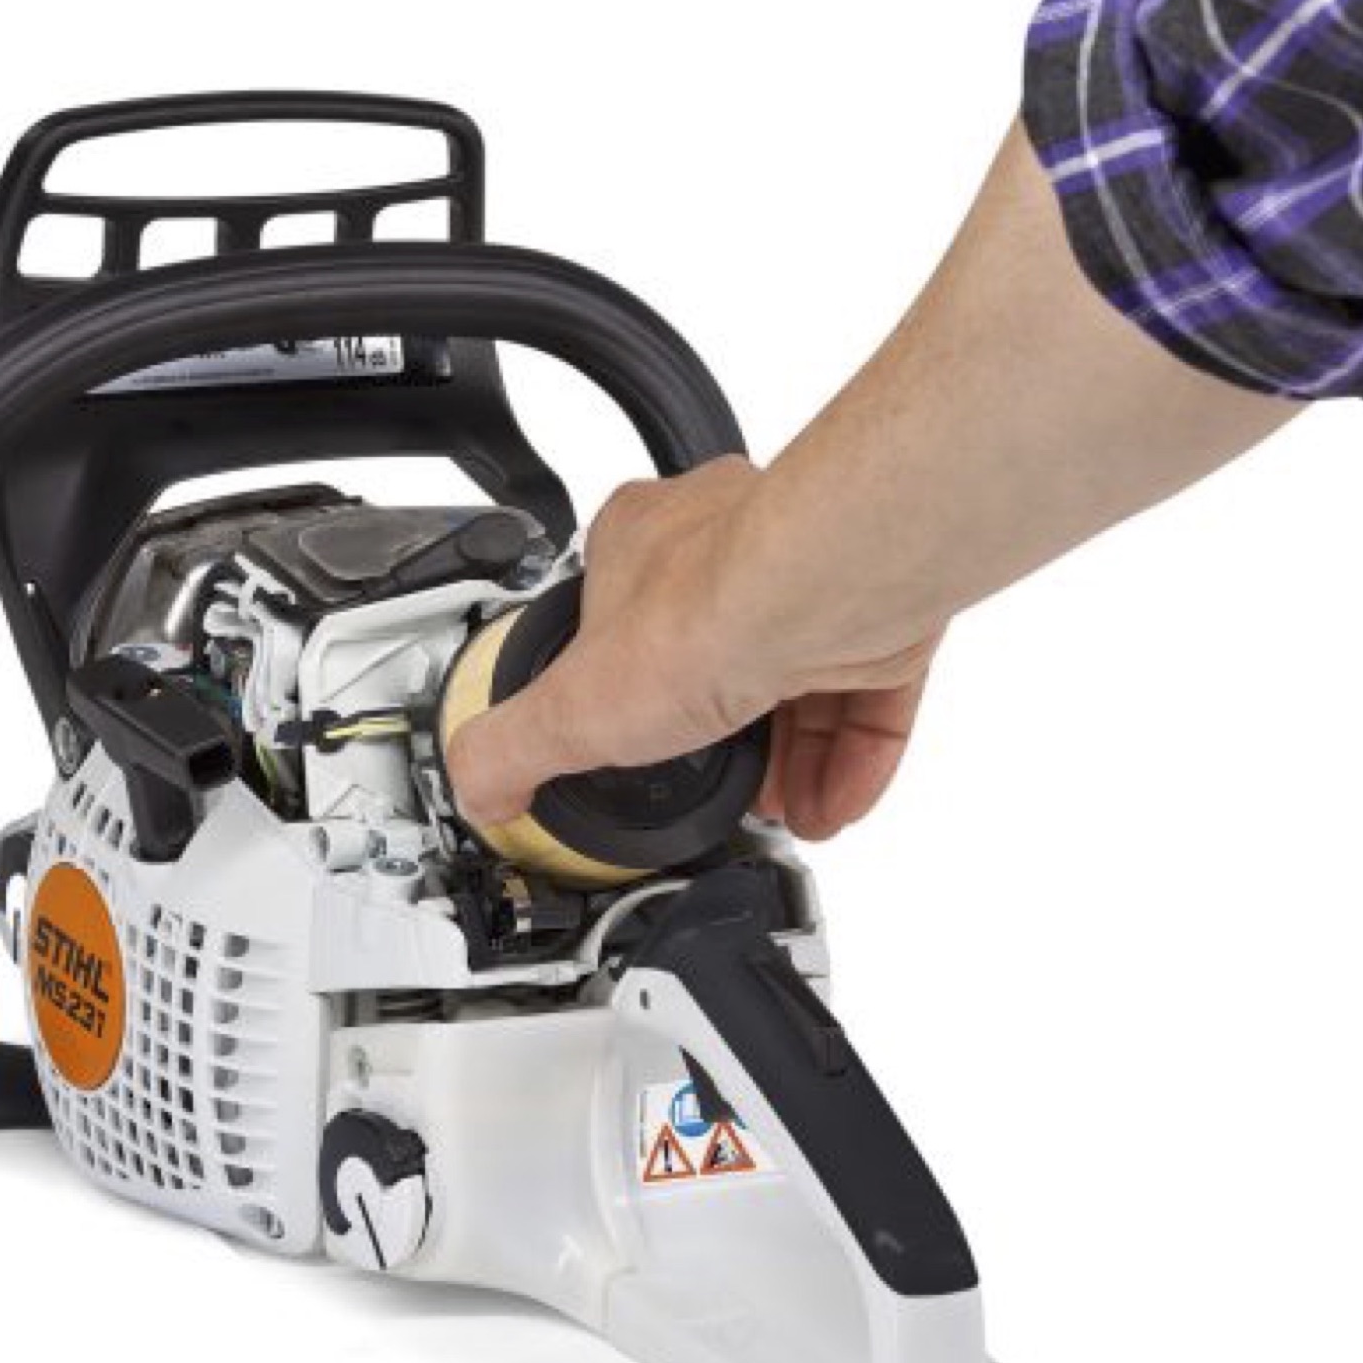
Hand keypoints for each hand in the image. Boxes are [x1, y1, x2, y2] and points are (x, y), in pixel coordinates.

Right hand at [448, 122, 1297, 850]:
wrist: (831, 585)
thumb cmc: (710, 610)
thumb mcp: (572, 709)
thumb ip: (514, 749)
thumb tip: (477, 786)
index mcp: (639, 546)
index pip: (617, 615)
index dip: (621, 688)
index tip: (627, 741)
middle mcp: (731, 548)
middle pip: (717, 651)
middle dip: (717, 736)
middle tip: (711, 791)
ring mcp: (815, 579)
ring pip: (802, 680)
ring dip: (790, 763)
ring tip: (778, 816)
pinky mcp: (885, 613)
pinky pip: (870, 700)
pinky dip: (850, 762)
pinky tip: (830, 809)